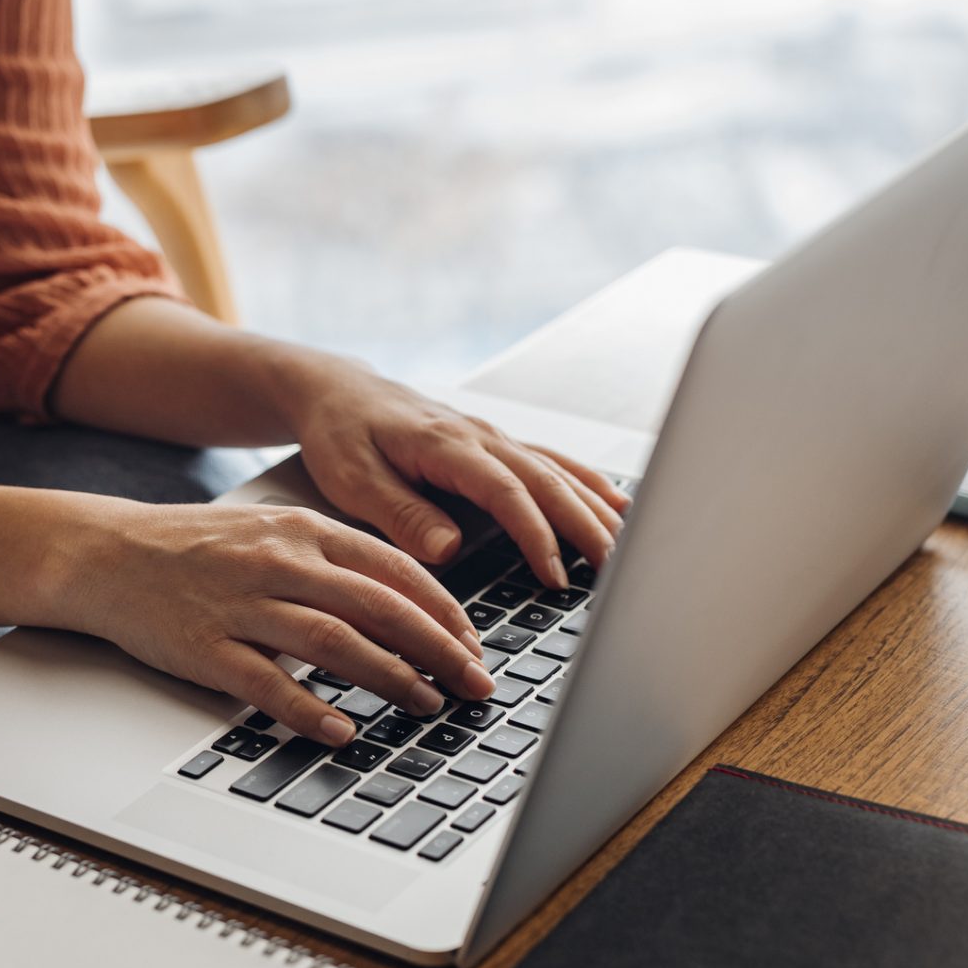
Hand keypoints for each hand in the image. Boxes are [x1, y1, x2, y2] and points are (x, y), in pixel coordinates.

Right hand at [56, 498, 498, 743]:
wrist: (108, 553)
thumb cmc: (199, 550)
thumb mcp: (275, 532)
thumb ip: (337, 561)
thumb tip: (409, 604)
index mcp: (304, 530)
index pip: (395, 570)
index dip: (446, 612)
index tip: (475, 646)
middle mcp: (280, 561)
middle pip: (379, 607)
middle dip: (439, 650)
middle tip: (475, 684)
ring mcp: (242, 604)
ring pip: (335, 642)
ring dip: (391, 677)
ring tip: (427, 705)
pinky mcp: (206, 647)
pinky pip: (267, 683)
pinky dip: (310, 709)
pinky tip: (342, 730)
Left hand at [281, 361, 629, 588]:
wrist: (336, 391)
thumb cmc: (339, 434)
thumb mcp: (352, 479)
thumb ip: (400, 513)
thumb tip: (447, 549)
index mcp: (447, 445)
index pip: (507, 492)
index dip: (536, 535)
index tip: (554, 576)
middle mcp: (479, 436)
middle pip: (548, 481)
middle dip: (586, 525)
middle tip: (617, 570)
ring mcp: (492, 437)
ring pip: (558, 470)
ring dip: (596, 506)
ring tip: (631, 544)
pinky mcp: (494, 443)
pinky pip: (552, 462)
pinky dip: (587, 483)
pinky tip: (616, 505)